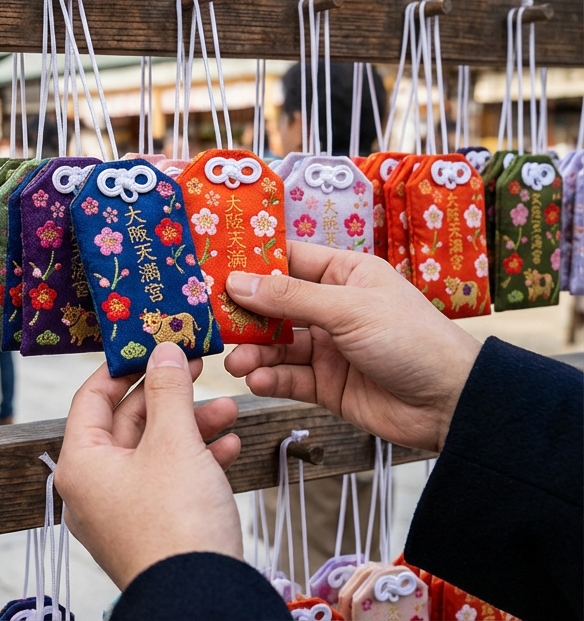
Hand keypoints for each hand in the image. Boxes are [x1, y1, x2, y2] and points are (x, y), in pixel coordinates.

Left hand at [56, 344, 243, 590]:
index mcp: (80, 463)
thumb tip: (163, 352)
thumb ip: (169, 392)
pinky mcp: (149, 529)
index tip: (152, 345)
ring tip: (230, 410)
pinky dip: (195, 461)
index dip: (123, 368)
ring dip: (190, 427)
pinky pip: (166, 483)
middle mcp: (91, 488)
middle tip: (200, 369)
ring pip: (153, 453)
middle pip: (126, 425)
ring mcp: (119, 512)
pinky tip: (229, 446)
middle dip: (169, 398)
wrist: (202, 598)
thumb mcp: (174, 443)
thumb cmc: (177, 520)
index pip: (91, 398)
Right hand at [223, 242, 479, 452]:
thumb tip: (237, 281)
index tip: (211, 268)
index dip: (251, 263)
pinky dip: (270, 379)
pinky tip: (257, 381)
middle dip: (244, 315)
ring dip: (254, 353)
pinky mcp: (327, 384)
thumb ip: (290, 298)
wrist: (452, 404)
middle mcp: (332, 307)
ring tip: (237, 362)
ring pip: (277, 345)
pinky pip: (289, 377)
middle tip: (212, 321)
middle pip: (274, 306)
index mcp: (344, 274)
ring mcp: (328, 347)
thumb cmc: (413, 340)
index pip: (288, 260)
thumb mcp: (349, 310)